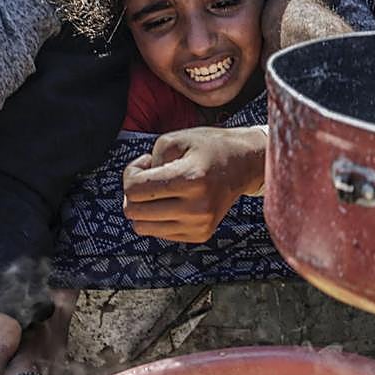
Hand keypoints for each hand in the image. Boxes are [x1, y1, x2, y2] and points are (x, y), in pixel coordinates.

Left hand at [122, 126, 265, 242]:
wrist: (244, 163)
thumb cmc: (209, 147)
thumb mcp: (175, 140)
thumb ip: (147, 161)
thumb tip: (132, 191)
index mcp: (191, 179)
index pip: (135, 190)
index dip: (130, 174)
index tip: (144, 163)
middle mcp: (197, 207)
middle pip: (134, 212)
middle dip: (133, 192)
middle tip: (149, 176)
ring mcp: (200, 224)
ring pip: (143, 227)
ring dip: (144, 207)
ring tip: (161, 189)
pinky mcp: (201, 234)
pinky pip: (159, 233)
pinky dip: (159, 217)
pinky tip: (173, 199)